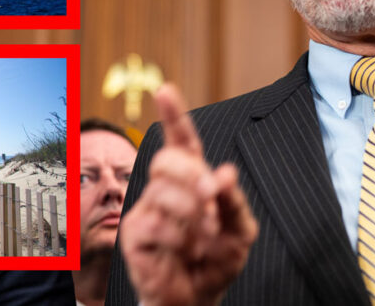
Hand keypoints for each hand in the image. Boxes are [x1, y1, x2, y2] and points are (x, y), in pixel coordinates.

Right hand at [120, 84, 257, 305]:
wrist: (198, 299)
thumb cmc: (216, 260)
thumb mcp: (239, 229)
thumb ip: (234, 200)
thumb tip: (225, 173)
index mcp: (190, 180)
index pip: (181, 142)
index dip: (173, 116)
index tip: (165, 90)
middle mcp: (164, 189)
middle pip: (166, 160)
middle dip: (192, 174)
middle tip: (212, 195)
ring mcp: (146, 210)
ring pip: (163, 192)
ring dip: (192, 212)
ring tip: (206, 233)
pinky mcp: (135, 234)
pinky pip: (156, 225)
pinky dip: (181, 238)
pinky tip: (187, 251)